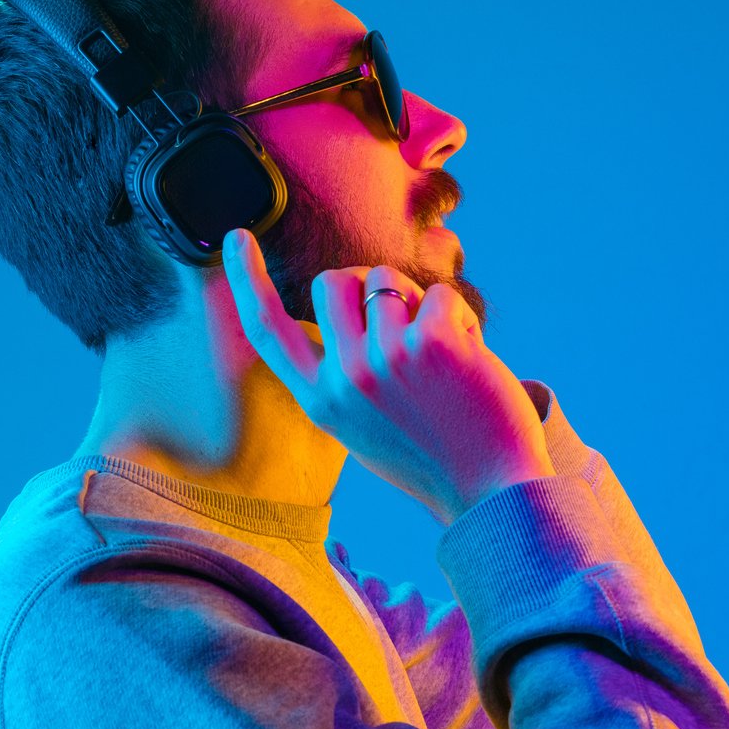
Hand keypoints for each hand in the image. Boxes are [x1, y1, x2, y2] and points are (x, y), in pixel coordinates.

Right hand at [218, 229, 553, 524]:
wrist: (491, 491)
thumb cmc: (435, 454)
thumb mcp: (366, 424)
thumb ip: (345, 374)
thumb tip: (352, 305)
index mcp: (320, 401)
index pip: (267, 330)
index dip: (245, 279)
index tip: (237, 237)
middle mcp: (343, 379)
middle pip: (333, 281)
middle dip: (368, 285)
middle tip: (403, 321)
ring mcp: (383, 359)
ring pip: (387, 281)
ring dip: (420, 304)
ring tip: (445, 355)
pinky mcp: (429, 343)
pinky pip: (438, 295)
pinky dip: (461, 317)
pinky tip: (472, 358)